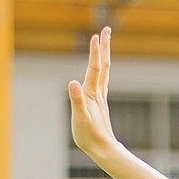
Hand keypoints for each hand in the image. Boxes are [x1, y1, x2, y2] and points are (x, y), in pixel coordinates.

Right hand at [68, 27, 117, 159]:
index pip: (94, 68)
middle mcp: (98, 92)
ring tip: (104, 44)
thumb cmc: (89, 136)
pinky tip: (99, 70)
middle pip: (103, 65)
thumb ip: (77, 100)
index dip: (95, 52)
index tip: (95, 35)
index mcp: (92, 94)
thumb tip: (73, 82)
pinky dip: (101, 69)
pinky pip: (101, 80)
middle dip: (104, 47)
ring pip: (103, 71)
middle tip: (106, 30)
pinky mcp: (99, 103)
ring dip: (103, 56)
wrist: (103, 149)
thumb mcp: (79, 118)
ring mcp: (100, 97)